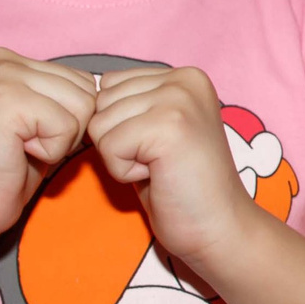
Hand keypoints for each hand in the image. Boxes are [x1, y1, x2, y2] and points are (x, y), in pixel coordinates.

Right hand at [0, 48, 96, 249]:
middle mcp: (3, 59)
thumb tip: (108, 88)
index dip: (70, 120)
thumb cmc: (3, 171)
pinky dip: (51, 152)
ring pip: (82, 107)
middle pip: (87, 91)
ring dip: (60, 140)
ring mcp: (2, 75)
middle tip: (24, 146)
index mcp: (10, 59)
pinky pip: (67, 126)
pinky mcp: (6, 100)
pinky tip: (18, 154)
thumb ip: (65, 98)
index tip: (29, 137)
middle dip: (67, 129)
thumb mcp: (40, 122)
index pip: (84, 80)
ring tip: (21, 148)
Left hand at [88, 65, 254, 264]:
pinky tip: (158, 176)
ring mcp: (178, 99)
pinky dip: (124, 172)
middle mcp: (183, 79)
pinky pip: (109, 146)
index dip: (121, 125)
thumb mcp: (154, 130)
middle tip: (160, 161)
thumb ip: (130, 105)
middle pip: (101, 102)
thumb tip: (85, 98)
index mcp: (183, 75)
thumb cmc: (182, 186)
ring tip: (159, 168)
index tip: (159, 147)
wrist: (219, 228)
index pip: (109, 85)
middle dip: (118, 139)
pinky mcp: (168, 126)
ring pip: (100, 124)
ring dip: (120, 157)